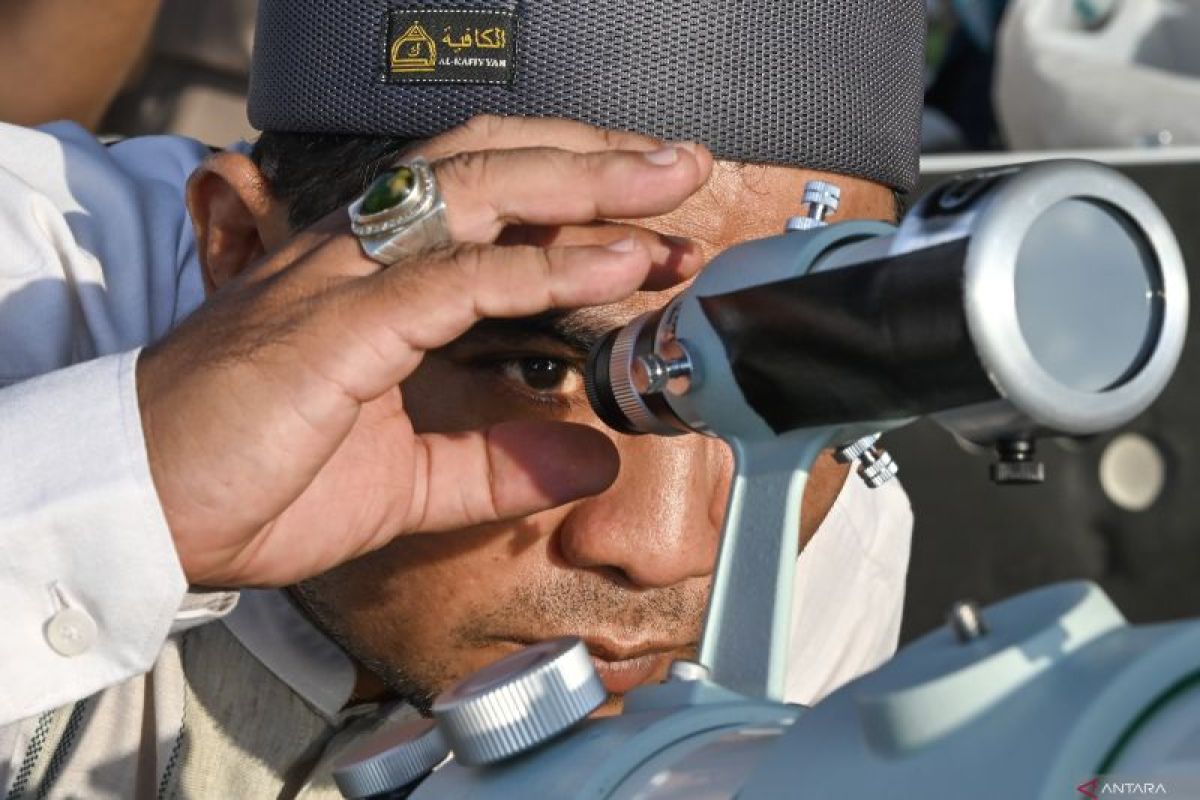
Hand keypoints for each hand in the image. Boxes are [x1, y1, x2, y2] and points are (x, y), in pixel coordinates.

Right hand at [137, 117, 712, 586]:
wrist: (139, 512)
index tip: (656, 230)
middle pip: (492, 166)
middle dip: (594, 160)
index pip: (487, 207)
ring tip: (667, 189)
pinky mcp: (335, 327)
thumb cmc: (250, 481)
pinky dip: (541, 269)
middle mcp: (360, 258)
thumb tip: (591, 459)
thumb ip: (498, 464)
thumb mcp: (406, 480)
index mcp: (374, 282)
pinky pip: (454, 279)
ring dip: (585, 188)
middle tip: (681, 166)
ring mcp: (344, 281)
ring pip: (479, 195)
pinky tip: (614, 266)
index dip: (576, 205)